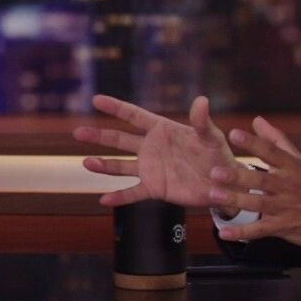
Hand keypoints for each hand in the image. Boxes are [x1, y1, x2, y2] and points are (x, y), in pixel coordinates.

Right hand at [75, 94, 237, 209]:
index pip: (134, 116)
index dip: (115, 108)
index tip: (96, 100)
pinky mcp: (155, 189)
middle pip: (119, 140)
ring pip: (120, 166)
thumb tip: (202, 101)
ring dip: (103, 165)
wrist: (223, 184)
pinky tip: (103, 200)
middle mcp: (151, 148)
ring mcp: (150, 169)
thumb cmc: (218, 154)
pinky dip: (119, 197)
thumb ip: (202, 122)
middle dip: (98, 136)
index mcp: (162, 130)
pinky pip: (133, 193)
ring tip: (86, 163)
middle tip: (78, 132)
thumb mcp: (211, 137)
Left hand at [209, 117, 300, 253]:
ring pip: (258, 203)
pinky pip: (260, 230)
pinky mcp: (283, 226)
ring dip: (235, 200)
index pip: (271, 152)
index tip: (233, 133)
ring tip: (213, 195)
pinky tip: (224, 232)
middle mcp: (288, 185)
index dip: (253, 143)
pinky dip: (242, 232)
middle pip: (261, 180)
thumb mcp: (300, 161)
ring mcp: (285, 207)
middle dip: (238, 176)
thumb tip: (256, 120)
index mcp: (291, 167)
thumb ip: (276, 140)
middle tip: (215, 172)